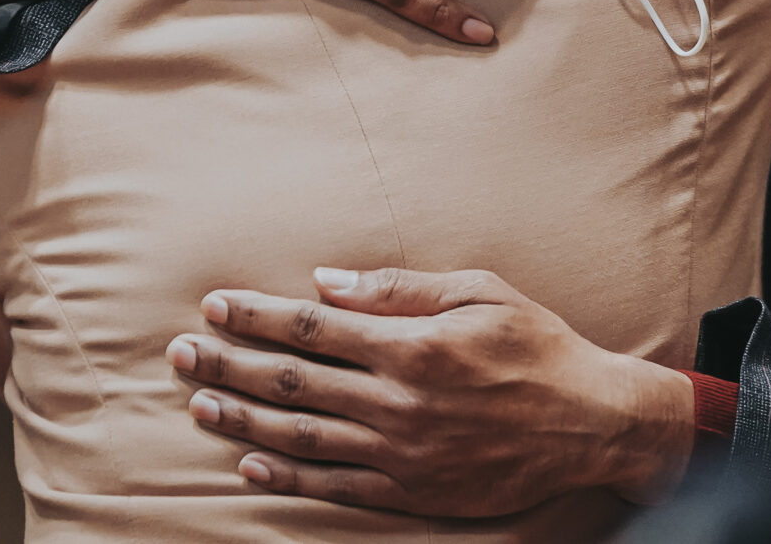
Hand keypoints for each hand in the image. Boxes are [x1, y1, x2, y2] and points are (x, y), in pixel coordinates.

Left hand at [167, 267, 693, 515]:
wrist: (589, 424)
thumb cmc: (537, 346)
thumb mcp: (480, 292)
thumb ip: (400, 287)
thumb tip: (328, 280)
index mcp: (412, 344)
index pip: (313, 326)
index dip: (257, 315)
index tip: (215, 304)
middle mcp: (397, 400)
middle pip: (293, 381)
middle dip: (229, 363)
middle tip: (180, 354)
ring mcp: (401, 451)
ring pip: (301, 435)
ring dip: (243, 417)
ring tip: (198, 403)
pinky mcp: (412, 490)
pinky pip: (335, 484)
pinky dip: (286, 475)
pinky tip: (248, 464)